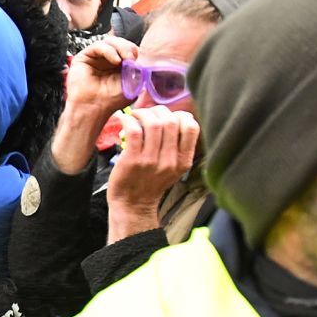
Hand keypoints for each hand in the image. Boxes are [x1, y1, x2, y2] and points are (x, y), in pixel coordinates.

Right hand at [53, 36, 139, 173]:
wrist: (94, 108)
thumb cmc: (111, 100)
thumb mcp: (132, 84)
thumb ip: (138, 71)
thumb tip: (143, 60)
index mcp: (117, 65)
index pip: (127, 48)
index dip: (133, 50)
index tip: (138, 59)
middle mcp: (105, 60)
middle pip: (118, 42)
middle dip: (128, 47)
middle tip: (132, 58)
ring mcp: (94, 58)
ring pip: (109, 41)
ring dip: (120, 47)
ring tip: (124, 59)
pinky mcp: (83, 58)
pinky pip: (97, 46)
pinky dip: (109, 50)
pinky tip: (115, 60)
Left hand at [106, 106, 198, 242]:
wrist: (133, 205)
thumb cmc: (150, 182)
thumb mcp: (173, 167)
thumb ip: (177, 147)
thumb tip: (173, 117)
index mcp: (184, 161)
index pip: (191, 128)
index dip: (180, 115)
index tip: (167, 115)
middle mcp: (171, 160)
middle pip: (172, 121)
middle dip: (159, 111)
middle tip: (148, 112)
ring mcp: (152, 161)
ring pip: (154, 124)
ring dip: (143, 113)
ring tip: (136, 115)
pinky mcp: (133, 160)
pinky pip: (134, 131)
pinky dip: (129, 120)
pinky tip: (125, 119)